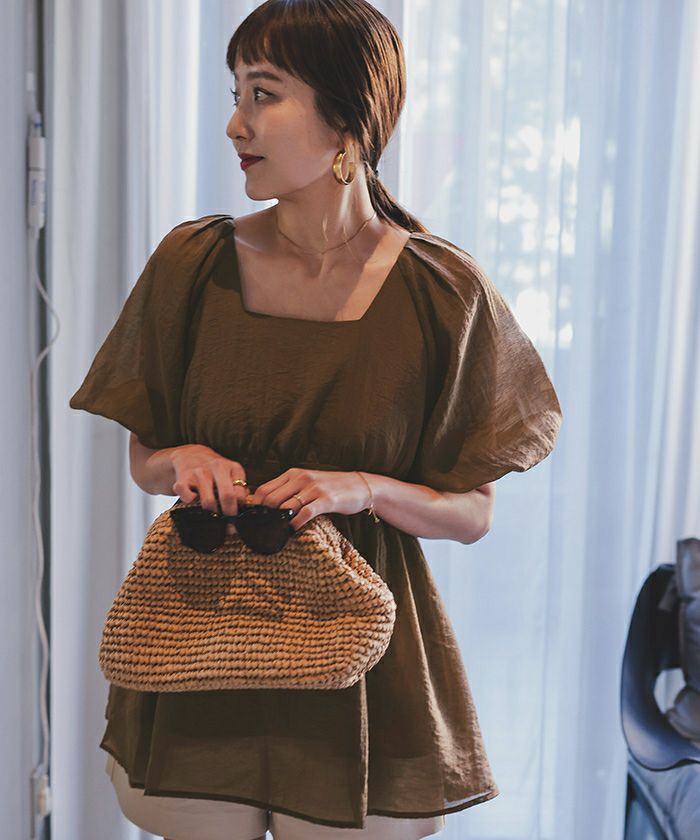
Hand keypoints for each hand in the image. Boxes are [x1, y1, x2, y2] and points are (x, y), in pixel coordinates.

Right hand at [170, 445, 250, 531]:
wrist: (189, 455)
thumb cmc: (214, 470)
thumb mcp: (231, 473)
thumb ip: (240, 489)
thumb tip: (245, 508)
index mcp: (232, 467)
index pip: (240, 493)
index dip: (240, 509)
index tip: (238, 518)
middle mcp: (217, 467)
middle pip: (227, 496)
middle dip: (229, 514)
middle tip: (228, 524)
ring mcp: (199, 473)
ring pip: (208, 501)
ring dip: (211, 513)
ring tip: (212, 515)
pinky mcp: (183, 479)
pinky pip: (188, 499)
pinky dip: (191, 504)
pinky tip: (194, 500)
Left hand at [245, 467, 371, 530]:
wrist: (359, 485)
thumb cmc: (331, 487)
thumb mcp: (307, 483)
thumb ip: (289, 490)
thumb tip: (267, 506)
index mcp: (294, 473)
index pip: (264, 489)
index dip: (256, 505)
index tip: (255, 518)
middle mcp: (301, 478)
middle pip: (271, 499)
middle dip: (265, 515)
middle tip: (264, 528)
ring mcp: (314, 489)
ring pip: (285, 506)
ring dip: (279, 521)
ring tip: (277, 530)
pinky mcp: (326, 500)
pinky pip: (305, 513)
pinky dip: (296, 523)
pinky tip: (293, 529)